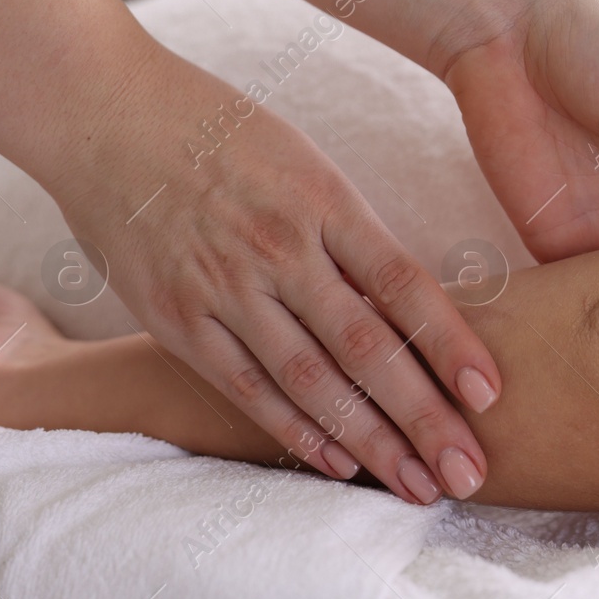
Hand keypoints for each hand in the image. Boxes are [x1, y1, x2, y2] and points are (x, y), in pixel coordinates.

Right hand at [45, 45, 499, 504]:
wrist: (108, 114)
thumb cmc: (224, 132)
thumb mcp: (306, 162)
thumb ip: (352, 233)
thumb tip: (410, 302)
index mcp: (323, 200)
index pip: (404, 284)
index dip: (451, 344)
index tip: (490, 394)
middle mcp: (278, 249)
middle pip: (366, 348)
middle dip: (423, 418)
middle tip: (467, 471)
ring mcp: (223, 288)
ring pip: (310, 381)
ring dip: (369, 441)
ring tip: (417, 483)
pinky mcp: (175, 319)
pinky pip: (245, 387)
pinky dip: (295, 430)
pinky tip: (339, 462)